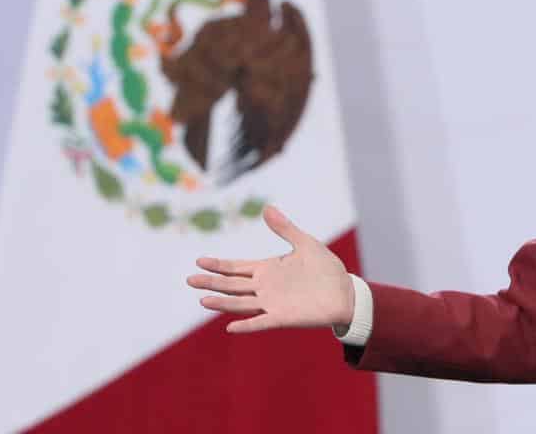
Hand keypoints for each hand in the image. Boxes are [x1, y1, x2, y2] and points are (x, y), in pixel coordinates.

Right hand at [186, 205, 354, 333]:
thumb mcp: (305, 243)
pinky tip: (230, 327)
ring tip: (203, 300)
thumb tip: (266, 207)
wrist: (345, 292)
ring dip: (222, 303)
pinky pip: (260, 323)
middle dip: (212, 282)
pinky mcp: (282, 318)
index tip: (199, 260)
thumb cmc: (325, 269)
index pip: (237, 268)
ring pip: (240, 304)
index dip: (219, 264)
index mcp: (268, 269)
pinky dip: (246, 325)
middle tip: (190, 279)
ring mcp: (272, 303)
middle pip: (232, 285)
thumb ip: (285, 228)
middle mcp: (265, 287)